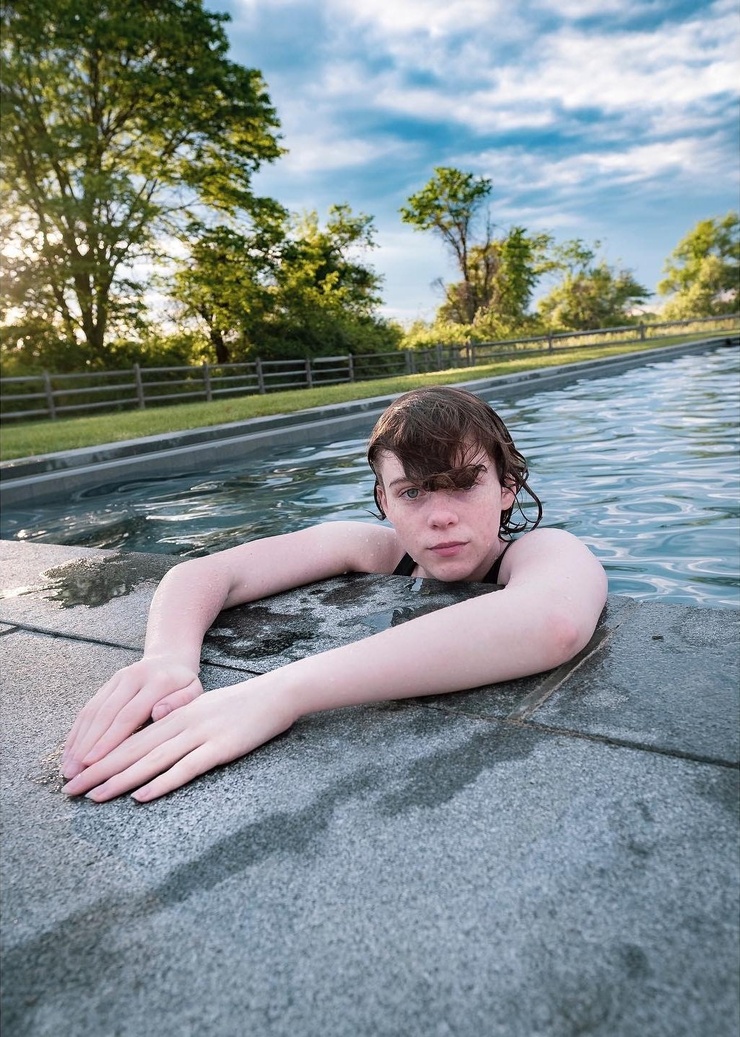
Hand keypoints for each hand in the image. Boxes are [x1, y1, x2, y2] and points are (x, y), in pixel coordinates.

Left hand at [61, 676, 296, 801]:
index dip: (100, 757)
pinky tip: (142, 796)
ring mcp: (200, 735)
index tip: (76, 773)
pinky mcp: (220, 748)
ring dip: (120, 779)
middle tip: (69, 789)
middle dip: (98, 770)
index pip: (130, 739)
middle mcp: (181, 723)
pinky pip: (186, 768)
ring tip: (94, 796)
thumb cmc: (242, 706)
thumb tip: (153, 747)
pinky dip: (161, 782)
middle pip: (132, 750)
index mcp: (174, 715)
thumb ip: (178, 725)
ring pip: (152, 760)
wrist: (276, 694)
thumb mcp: (203, 710)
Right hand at [62, 658, 203, 779]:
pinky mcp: (107, 683)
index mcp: (157, 682)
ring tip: (68, 767)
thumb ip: (180, 703)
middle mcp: (132, 677)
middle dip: (87, 746)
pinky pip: (89, 707)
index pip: (128, 715)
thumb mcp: (194, 691)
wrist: (171, 658)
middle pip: (105, 715)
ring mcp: (117, 679)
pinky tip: (69, 750)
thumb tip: (158, 713)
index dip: (109, 740)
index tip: (93, 762)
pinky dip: (77, 730)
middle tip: (74, 772)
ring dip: (77, 740)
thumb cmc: (185, 684)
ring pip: (92, 711)